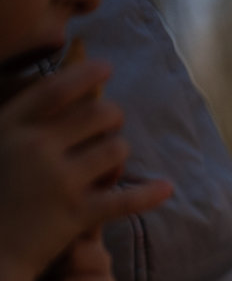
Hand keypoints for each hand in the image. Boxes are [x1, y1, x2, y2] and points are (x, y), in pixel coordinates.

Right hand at [0, 58, 169, 280]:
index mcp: (8, 127)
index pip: (54, 89)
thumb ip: (19, 126)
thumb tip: (53, 93)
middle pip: (95, 114)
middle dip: (112, 117)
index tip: (106, 66)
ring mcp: (57, 180)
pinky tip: (167, 187)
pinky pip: (127, 198)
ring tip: (111, 164)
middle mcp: (34, 147)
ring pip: (115, 150)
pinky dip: (150, 193)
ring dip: (120, 155)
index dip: (84, 74)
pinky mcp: (78, 213)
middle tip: (112, 125)